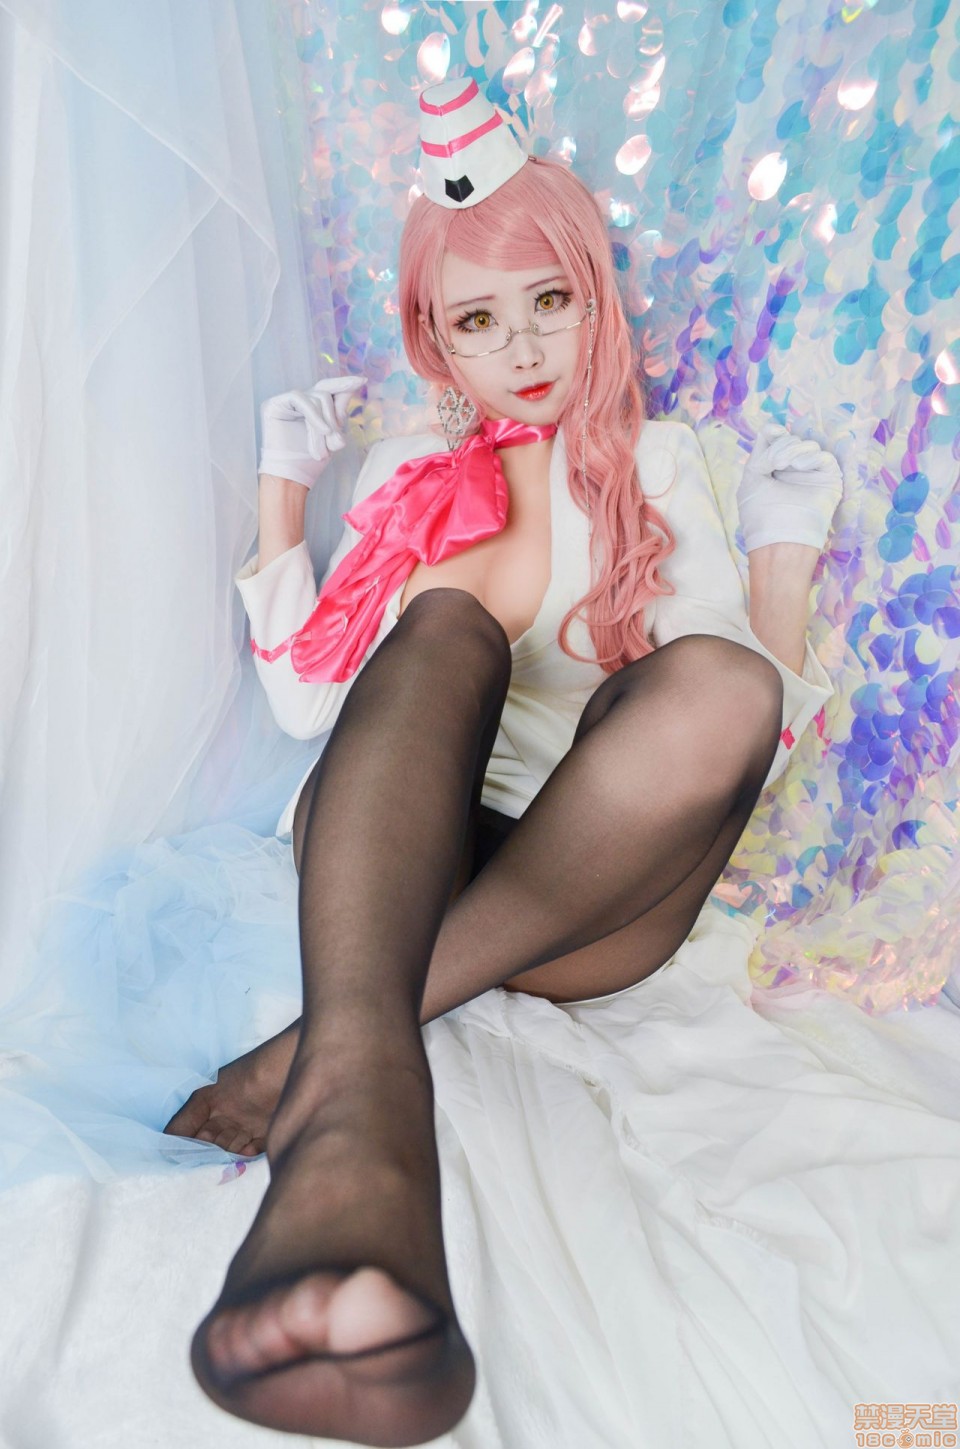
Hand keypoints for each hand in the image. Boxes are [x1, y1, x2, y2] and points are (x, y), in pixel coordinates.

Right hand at [258, 376, 366, 489]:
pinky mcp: (274, 404)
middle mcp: (298, 401)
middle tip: (336, 441)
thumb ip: (339, 412)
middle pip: (324, 391)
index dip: (344, 383)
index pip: (329, 389)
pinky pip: (300, 398)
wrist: (291, 477)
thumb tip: (351, 387)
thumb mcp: (332, 435)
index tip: (362, 380)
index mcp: (312, 407)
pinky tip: (322, 431)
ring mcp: (285, 402)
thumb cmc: (311, 461)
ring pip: (316, 398)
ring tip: (324, 448)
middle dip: (335, 414)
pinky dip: (314, 415)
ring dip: (326, 424)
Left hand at [737, 421, 843, 552]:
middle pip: (791, 439)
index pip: (777, 439)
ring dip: (794, 450)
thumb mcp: (752, 477)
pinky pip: (825, 457)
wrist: (780, 540)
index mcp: (772, 470)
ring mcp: (811, 476)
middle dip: (782, 446)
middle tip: (776, 464)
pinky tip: (799, 466)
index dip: (774, 433)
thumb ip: (761, 451)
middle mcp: (792, 471)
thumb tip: (776, 430)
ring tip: (786, 466)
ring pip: (808, 445)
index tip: (772, 435)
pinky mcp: (829, 481)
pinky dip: (811, 457)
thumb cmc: (760, 514)